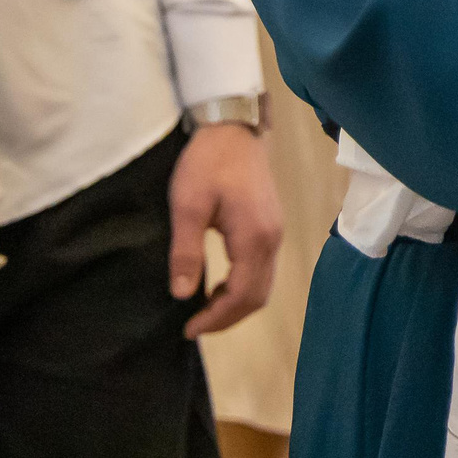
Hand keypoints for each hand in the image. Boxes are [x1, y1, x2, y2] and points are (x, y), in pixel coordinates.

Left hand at [167, 121, 283, 338]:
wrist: (234, 128)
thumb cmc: (208, 163)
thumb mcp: (187, 206)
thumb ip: (186, 252)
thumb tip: (182, 295)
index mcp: (254, 237)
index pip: (241, 295)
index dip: (216, 318)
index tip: (188, 329)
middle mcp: (272, 239)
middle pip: (258, 296)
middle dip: (228, 318)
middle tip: (194, 326)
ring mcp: (275, 232)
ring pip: (264, 284)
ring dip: (236, 304)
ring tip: (203, 309)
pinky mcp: (271, 226)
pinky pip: (262, 269)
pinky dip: (243, 287)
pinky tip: (218, 284)